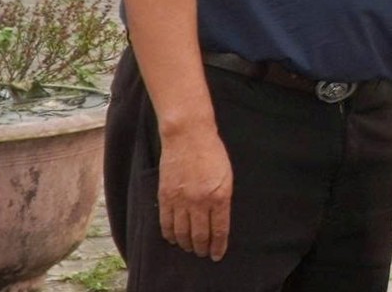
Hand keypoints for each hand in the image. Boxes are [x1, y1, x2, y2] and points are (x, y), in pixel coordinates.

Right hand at [156, 120, 232, 259]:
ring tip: (189, 248)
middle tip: (202, 253)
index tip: (217, 255)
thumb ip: (222, 199)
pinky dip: (169, 235)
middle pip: (199, 235)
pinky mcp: (165, 197)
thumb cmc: (212, 153)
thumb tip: (218, 221)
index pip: (219, 230)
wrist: (188, 136)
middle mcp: (200, 202)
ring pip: (182, 233)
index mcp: (220, 196)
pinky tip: (173, 239)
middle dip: (201, 248)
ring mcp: (180, 201)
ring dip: (186, 244)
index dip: (218, 246)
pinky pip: (166, 223)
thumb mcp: (227, 176)